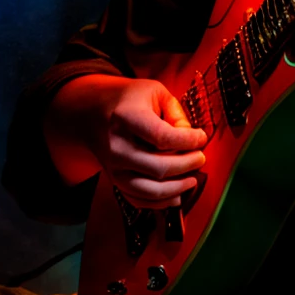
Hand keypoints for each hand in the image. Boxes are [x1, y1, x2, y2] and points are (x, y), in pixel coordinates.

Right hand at [44, 75, 207, 208]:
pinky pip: (139, 200)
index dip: (189, 140)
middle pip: (159, 167)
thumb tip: (191, 138)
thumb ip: (176, 112)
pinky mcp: (114, 180)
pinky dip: (161, 203)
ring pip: (151, 190)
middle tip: (200, 158)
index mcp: (127, 117)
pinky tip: (177, 195)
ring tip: (192, 178)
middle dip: (188, 165)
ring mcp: (114, 167)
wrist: (93, 111)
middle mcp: (118, 146)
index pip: (163, 137)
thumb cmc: (129, 99)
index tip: (201, 137)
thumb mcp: (155, 91)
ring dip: (178, 188)